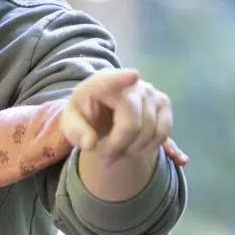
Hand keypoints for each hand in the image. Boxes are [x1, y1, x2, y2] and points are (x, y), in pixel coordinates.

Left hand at [61, 68, 185, 164]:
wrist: (101, 109)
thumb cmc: (85, 115)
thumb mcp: (71, 124)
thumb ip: (75, 133)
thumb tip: (90, 143)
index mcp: (101, 83)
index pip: (112, 80)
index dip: (122, 78)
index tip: (133, 76)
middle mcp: (131, 83)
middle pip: (132, 123)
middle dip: (120, 147)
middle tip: (106, 158)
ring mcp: (150, 91)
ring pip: (150, 131)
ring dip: (134, 150)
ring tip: (118, 152)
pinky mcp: (163, 102)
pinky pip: (163, 132)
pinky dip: (150, 146)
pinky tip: (135, 148)